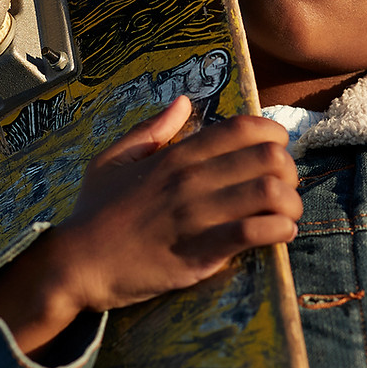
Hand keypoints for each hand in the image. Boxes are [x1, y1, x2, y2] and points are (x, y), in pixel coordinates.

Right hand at [0, 97, 300, 357]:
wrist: (76, 265)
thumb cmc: (95, 213)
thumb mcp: (113, 159)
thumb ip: (151, 129)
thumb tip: (184, 102)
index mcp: (176, 155)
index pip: (245, 128)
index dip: (274, 134)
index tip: (275, 151)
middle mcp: (191, 180)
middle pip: (268, 158)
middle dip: (289, 171)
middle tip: (285, 187)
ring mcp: (196, 215)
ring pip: (269, 193)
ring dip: (290, 203)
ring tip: (287, 214)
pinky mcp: (199, 253)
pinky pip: (254, 233)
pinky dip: (279, 231)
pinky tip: (281, 235)